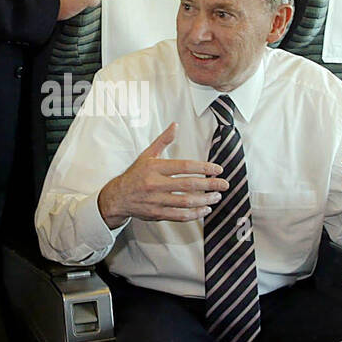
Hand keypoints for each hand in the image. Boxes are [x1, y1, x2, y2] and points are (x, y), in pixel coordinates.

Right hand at [97, 123, 226, 227]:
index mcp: (155, 168)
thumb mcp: (147, 155)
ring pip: (186, 202)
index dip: (203, 168)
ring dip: (205, 200)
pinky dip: (194, 214)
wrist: (117, 197)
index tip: (217, 169)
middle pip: (188, 185)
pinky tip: (205, 209)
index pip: (184, 166)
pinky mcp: (157, 214)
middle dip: (209, 184)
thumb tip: (175, 126)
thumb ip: (163, 141)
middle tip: (224, 184)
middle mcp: (155, 184)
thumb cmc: (135, 175)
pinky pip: (179, 216)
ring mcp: (156, 200)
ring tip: (217, 196)